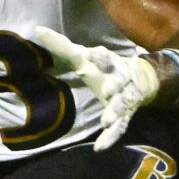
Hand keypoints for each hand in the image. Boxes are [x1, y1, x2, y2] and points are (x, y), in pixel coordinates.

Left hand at [25, 25, 159, 148]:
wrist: (141, 78)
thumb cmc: (104, 67)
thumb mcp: (84, 56)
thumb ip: (62, 46)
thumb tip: (37, 30)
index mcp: (110, 62)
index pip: (106, 57)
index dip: (100, 57)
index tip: (92, 55)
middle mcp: (122, 79)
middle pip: (121, 80)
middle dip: (115, 84)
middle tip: (107, 90)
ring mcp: (126, 98)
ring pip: (124, 104)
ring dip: (116, 111)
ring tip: (106, 120)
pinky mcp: (127, 115)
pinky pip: (120, 127)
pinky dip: (110, 137)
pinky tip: (99, 148)